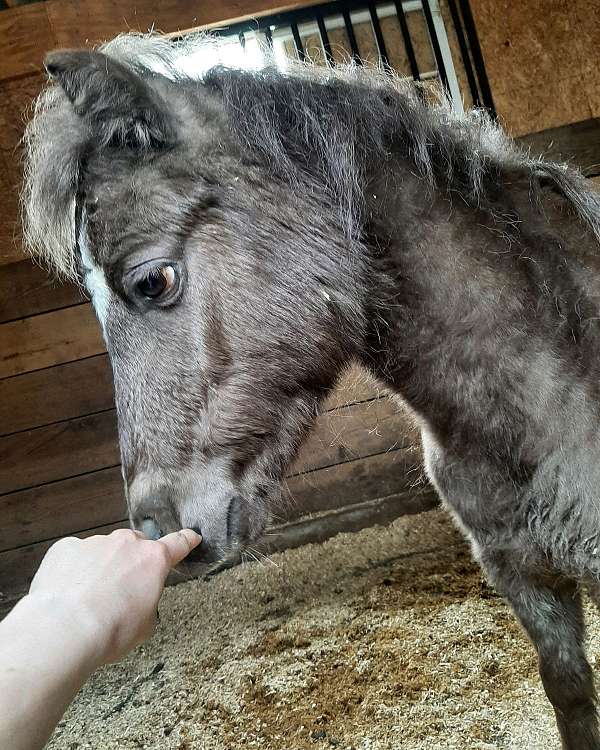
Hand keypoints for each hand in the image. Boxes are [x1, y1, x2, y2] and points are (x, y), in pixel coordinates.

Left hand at [27, 528, 200, 667]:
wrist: (65, 630)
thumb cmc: (110, 631)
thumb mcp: (144, 625)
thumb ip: (147, 602)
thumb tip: (136, 600)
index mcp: (153, 561)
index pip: (177, 544)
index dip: (185, 541)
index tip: (190, 536)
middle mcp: (126, 544)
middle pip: (135, 546)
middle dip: (131, 563)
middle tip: (120, 590)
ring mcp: (95, 543)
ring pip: (103, 551)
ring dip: (101, 568)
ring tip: (87, 599)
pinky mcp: (66, 547)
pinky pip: (75, 555)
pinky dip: (73, 570)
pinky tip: (68, 593)